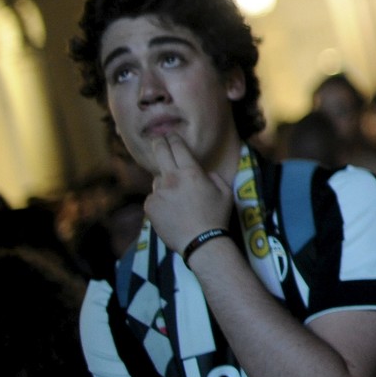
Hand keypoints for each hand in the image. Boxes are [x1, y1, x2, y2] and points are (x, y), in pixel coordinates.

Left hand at [145, 134, 232, 251]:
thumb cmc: (217, 216)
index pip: (178, 148)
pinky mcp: (150, 206)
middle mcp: (172, 179)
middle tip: (158, 140)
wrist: (201, 242)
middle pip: (160, 153)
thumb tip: (204, 173)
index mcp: (191, 173)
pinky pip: (153, 198)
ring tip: (175, 197)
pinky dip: (160, 201)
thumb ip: (213, 177)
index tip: (171, 134)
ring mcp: (158, 192)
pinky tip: (170, 211)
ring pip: (157, 180)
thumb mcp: (225, 192)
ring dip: (164, 182)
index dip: (173, 138)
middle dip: (159, 143)